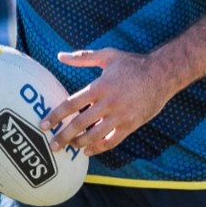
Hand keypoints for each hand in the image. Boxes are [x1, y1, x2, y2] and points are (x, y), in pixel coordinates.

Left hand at [40, 48, 173, 156]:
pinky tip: (88, 151)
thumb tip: (60, 56)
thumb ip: (83, 57)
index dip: (55, 115)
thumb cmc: (133, 64)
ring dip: (79, 143)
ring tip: (69, 147)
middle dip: (63, 135)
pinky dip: (98, 148)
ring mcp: (120, 116)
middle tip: (52, 144)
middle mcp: (108, 103)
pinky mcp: (130, 125)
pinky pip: (111, 141)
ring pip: (94, 135)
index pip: (71, 104)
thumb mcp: (108, 56)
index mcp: (99, 86)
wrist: (162, 74)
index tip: (43, 124)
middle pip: (80, 124)